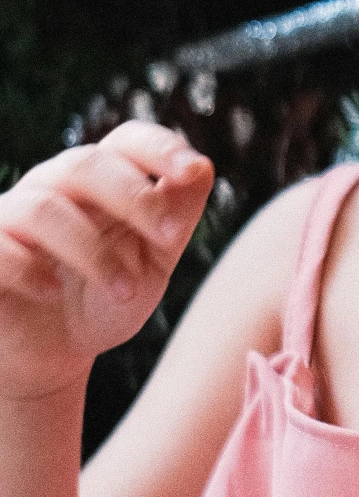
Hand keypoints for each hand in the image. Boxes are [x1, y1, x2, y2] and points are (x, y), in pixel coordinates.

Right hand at [0, 124, 212, 401]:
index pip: (128, 140)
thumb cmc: (109, 298)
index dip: (160, 148)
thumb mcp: (155, 262)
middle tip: (171, 237)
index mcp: (104, 180)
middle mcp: (55, 186)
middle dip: (133, 197)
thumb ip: (177, 216)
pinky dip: (26, 267)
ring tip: (128, 291)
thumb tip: (202, 168)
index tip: (193, 172)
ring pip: (43, 208)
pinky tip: (51, 292)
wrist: (56, 355)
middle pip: (86, 164)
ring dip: (93, 251)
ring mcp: (13, 216)